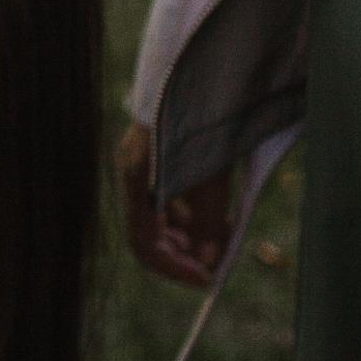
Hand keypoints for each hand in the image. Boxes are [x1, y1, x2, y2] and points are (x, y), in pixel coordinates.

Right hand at [119, 123, 232, 287]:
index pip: (144, 243)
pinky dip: (193, 215)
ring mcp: (142, 169)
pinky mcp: (156, 162)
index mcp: (136, 183)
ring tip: (226, 237)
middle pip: (152, 233)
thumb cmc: (202, 128)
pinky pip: (170, 201)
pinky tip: (219, 217)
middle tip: (218, 262)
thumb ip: (209, 225)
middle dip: (186, 252)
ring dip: (193, 235)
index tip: (206, 279)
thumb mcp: (212, 181)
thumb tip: (210, 262)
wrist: (200, 82)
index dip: (174, 268)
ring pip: (163, 218)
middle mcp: (133, 179)